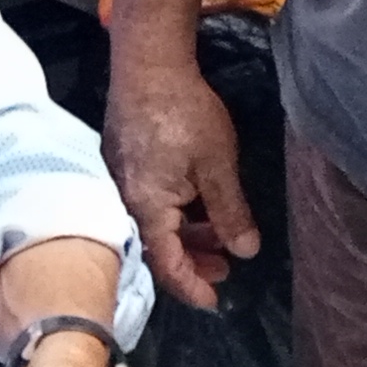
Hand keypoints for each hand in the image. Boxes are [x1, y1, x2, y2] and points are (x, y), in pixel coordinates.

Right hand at [104, 54, 260, 312]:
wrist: (148, 65)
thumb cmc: (184, 115)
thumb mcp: (218, 167)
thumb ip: (230, 213)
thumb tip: (246, 252)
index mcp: (147, 209)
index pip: (168, 265)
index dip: (193, 287)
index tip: (216, 301)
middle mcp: (126, 201)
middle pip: (157, 247)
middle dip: (193, 262)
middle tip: (226, 268)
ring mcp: (121, 180)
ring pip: (154, 223)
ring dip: (187, 235)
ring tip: (220, 235)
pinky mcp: (123, 161)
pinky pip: (149, 202)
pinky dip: (175, 213)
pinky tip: (197, 204)